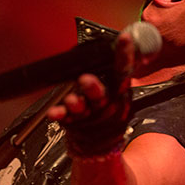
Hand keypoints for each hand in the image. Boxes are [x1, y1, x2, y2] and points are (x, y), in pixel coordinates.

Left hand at [46, 31, 134, 155]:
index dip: (125, 55)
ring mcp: (91, 115)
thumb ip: (120, 69)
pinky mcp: (75, 124)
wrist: (101, 146)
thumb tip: (130, 38)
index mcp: (119, 90)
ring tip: (70, 100)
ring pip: (85, 108)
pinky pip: (67, 119)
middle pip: (103, 95)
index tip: (124, 39)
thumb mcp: (118, 89)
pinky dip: (60, 115)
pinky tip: (54, 112)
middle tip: (85, 80)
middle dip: (94, 88)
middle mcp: (107, 103)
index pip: (125, 70)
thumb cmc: (108, 109)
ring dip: (77, 103)